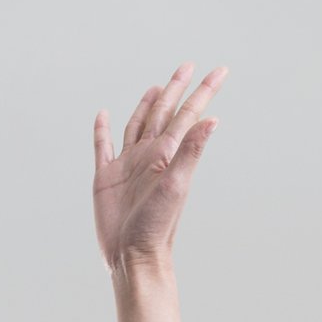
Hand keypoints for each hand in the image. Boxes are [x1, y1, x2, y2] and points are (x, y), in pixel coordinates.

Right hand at [93, 65, 224, 270]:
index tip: (219, 70)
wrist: (133, 255)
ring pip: (137, 124)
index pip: (188, 114)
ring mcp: (128, 165)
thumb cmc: (157, 226)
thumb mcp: (176, 185)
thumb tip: (212, 119)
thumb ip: (191, 151)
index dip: (203, 91)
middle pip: (163, 112)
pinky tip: (104, 116)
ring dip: (146, 105)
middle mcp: (149, 155)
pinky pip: (103, 146)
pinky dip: (102, 129)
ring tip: (156, 88)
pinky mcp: (106, 178)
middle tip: (187, 66)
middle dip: (176, 89)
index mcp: (167, 154)